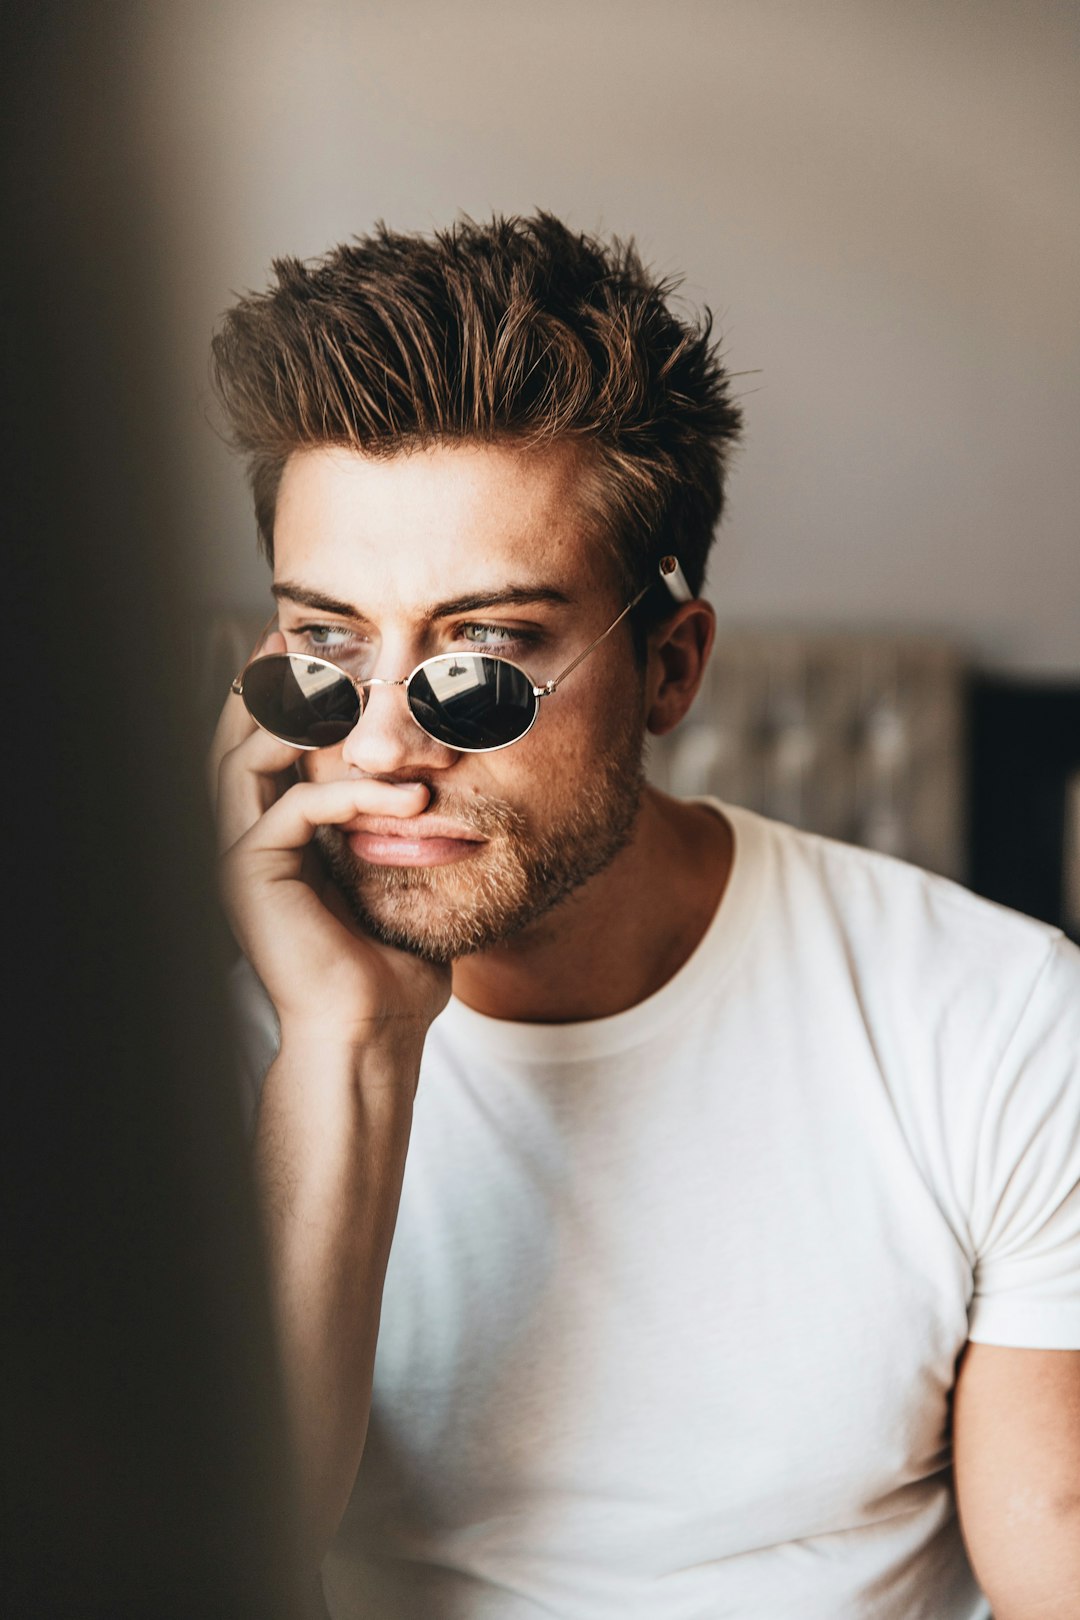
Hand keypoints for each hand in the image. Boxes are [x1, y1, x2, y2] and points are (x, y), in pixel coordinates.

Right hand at [209, 634, 451, 1059]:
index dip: (284, 699)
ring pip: (247, 759)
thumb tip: (443, 783)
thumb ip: (403, 829)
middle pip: (238, 739)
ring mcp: (238, 857)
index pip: (265, 750)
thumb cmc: (393, 969)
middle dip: (269, 685)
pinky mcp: (248, 874)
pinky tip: (406, 799)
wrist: (372, 1031)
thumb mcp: (401, 879)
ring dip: (300, 719)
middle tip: (298, 640)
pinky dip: (352, 794)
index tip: (319, 654)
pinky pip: (298, 809)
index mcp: (274, 840)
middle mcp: (243, 841)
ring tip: (353, 693)